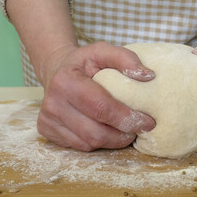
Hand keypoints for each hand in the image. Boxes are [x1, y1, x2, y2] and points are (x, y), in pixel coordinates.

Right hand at [37, 41, 155, 150]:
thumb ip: (125, 58)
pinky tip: (106, 130)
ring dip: (113, 141)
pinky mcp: (48, 131)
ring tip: (125, 130)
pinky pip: (80, 146)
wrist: (56, 70)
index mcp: (66, 81)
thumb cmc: (84, 62)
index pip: (101, 107)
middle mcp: (52, 103)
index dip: (127, 118)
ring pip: (89, 143)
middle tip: (138, 129)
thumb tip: (148, 76)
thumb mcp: (103, 50)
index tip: (148, 123)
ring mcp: (48, 119)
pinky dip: (98, 142)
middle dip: (122, 135)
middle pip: (95, 132)